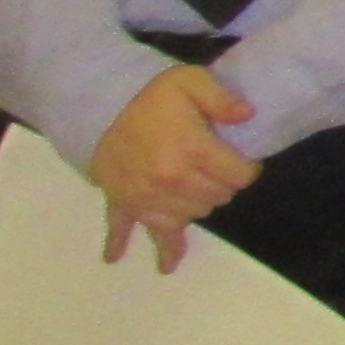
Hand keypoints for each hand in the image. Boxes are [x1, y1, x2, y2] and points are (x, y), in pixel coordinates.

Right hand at [86, 65, 259, 271]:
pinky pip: (136, 230)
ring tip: (192, 185)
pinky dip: (145, 246)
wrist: (97, 105)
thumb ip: (221, 98)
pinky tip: (155, 263)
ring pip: (191, 216)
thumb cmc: (150, 95)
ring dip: (197, 204)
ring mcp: (146, 196)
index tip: (242, 160)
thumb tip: (248, 115)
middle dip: (222, 184)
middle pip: (217, 198)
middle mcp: (170, 179)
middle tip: (214, 166)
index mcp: (190, 149)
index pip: (239, 177)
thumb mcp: (190, 81)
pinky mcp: (125, 203)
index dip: (246, 169)